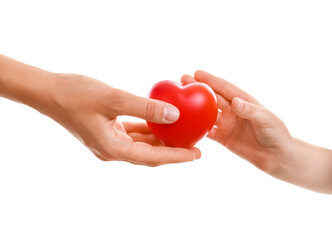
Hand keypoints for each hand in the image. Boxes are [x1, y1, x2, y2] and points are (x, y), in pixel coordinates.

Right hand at [44, 73, 200, 165]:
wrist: (49, 92)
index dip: (176, 156)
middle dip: (172, 151)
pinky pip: (133, 135)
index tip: (197, 154)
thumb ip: (145, 107)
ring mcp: (108, 142)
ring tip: (182, 135)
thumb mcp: (114, 98)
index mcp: (112, 148)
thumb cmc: (76, 94)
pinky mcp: (107, 133)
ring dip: (161, 140)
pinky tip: (159, 122)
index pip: (152, 157)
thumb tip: (175, 115)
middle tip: (195, 147)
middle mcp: (112, 150)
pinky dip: (148, 130)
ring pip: (142, 145)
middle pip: (149, 155)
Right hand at [181, 71, 292, 172]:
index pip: (224, 88)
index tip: (196, 73)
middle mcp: (232, 110)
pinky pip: (206, 131)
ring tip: (179, 101)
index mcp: (243, 101)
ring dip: (193, 108)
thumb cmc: (276, 134)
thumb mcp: (266, 120)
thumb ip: (250, 111)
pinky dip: (196, 128)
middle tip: (182, 81)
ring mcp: (226, 124)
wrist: (277, 157)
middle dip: (197, 89)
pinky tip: (185, 125)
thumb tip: (235, 102)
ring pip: (206, 113)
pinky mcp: (223, 138)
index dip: (210, 80)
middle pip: (211, 98)